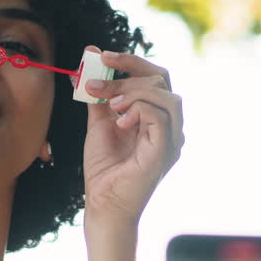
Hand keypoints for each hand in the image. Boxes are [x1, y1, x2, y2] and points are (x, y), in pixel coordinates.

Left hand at [80, 48, 183, 227]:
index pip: (154, 76)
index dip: (130, 62)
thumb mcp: (98, 122)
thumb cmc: (104, 168)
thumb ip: (99, 94)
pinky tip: (120, 121)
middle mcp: (169, 125)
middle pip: (161, 79)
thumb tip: (89, 59)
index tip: (101, 56)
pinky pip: (161, 114)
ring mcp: (172, 138)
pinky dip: (138, 109)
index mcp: (156, 116)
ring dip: (133, 90)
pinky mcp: (167, 150)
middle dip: (126, 73)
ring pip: (165, 94)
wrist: (103, 203)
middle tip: (97, 79)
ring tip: (111, 104)